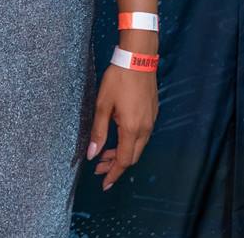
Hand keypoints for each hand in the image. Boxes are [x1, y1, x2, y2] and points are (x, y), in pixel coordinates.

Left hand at [85, 63, 157, 190]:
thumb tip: (92, 155)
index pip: (124, 160)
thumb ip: (98, 132)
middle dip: (115, 166)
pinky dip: (129, 143)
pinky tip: (118, 138)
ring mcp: (151, 121)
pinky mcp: (152, 114)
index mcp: (132, 129)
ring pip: (138, 147)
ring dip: (122, 154)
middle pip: (132, 157)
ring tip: (105, 154)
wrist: (138, 59)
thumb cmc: (118, 79)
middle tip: (99, 169)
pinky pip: (142, 136)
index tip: (104, 184)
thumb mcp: (102, 105)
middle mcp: (145, 129)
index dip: (113, 173)